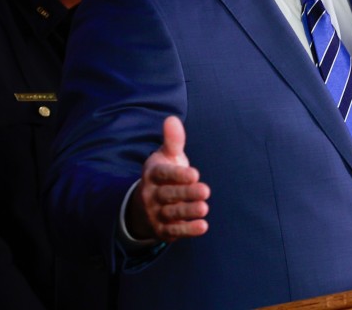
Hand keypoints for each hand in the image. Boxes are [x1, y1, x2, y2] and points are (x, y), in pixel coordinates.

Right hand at [126, 116, 210, 241]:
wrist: (145, 205)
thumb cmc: (164, 175)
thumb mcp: (166, 157)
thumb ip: (173, 141)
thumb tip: (172, 119)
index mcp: (152, 174)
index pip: (163, 174)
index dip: (178, 174)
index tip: (195, 173)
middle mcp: (151, 195)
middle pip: (168, 194)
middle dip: (186, 193)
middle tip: (206, 190)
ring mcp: (155, 213)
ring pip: (172, 213)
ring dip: (188, 211)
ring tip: (205, 208)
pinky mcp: (162, 230)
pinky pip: (174, 231)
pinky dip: (188, 230)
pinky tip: (203, 226)